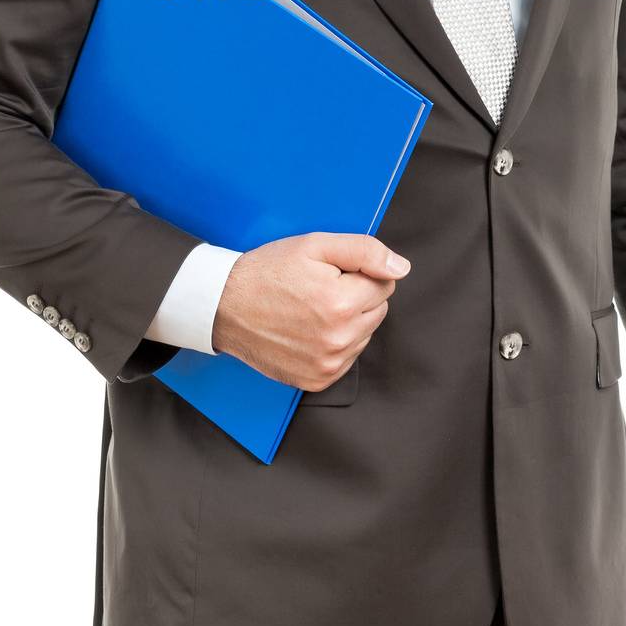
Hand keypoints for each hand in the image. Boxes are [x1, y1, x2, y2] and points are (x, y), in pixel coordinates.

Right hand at [210, 231, 410, 388]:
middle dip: (357, 296)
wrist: (224, 306)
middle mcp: (338, 339)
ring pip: (364, 335)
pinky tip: (309, 329)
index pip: (385, 284)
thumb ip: (364, 251)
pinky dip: (334, 343)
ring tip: (311, 308)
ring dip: (348, 321)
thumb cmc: (267, 272)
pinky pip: (346, 358)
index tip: (333, 272)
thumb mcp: (314, 245)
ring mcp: (327, 364)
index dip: (360, 273)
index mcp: (341, 303)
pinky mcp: (316, 380)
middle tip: (320, 288)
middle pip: (378, 310)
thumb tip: (400, 268)